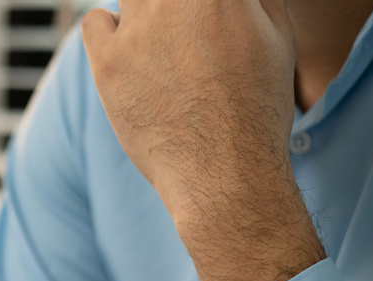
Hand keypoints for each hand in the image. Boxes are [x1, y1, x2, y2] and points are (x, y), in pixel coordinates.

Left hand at [80, 0, 296, 221]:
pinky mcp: (107, 62)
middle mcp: (176, 0)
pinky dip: (107, 28)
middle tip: (181, 35)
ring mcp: (138, 30)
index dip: (199, 4)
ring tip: (161, 42)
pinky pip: (94, 21)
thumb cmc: (258, 107)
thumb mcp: (279, 36)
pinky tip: (128, 49)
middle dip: (172, 9)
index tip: (199, 19)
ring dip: (145, 10)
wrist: (223, 171)